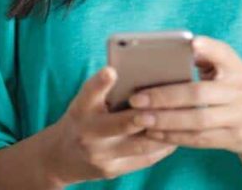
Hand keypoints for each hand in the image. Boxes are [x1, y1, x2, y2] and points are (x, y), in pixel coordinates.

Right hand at [41, 65, 177, 185]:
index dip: (100, 82)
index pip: (89, 93)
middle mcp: (88, 134)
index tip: (111, 70)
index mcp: (81, 109)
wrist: (60, 157)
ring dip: (162, 133)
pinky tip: (176, 136)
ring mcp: (101, 156)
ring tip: (181, 120)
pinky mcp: (113, 171)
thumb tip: (140, 72)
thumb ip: (104, 89)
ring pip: (139, 145)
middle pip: (120, 124)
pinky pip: (144, 159)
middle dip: (143, 117)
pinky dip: (162, 147)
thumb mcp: (84, 101)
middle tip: (164, 106)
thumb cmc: (81, 119)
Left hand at [129, 34, 241, 155]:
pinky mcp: (233, 137)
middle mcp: (241, 90)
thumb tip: (164, 53)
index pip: (224, 53)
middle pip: (199, 93)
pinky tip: (153, 132)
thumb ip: (200, 59)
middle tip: (137, 99)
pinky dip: (174, 136)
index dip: (209, 48)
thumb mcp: (221, 69)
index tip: (191, 43)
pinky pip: (199, 139)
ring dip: (165, 120)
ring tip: (139, 118)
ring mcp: (240, 116)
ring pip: (198, 120)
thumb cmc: (225, 87)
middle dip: (165, 96)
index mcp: (237, 67)